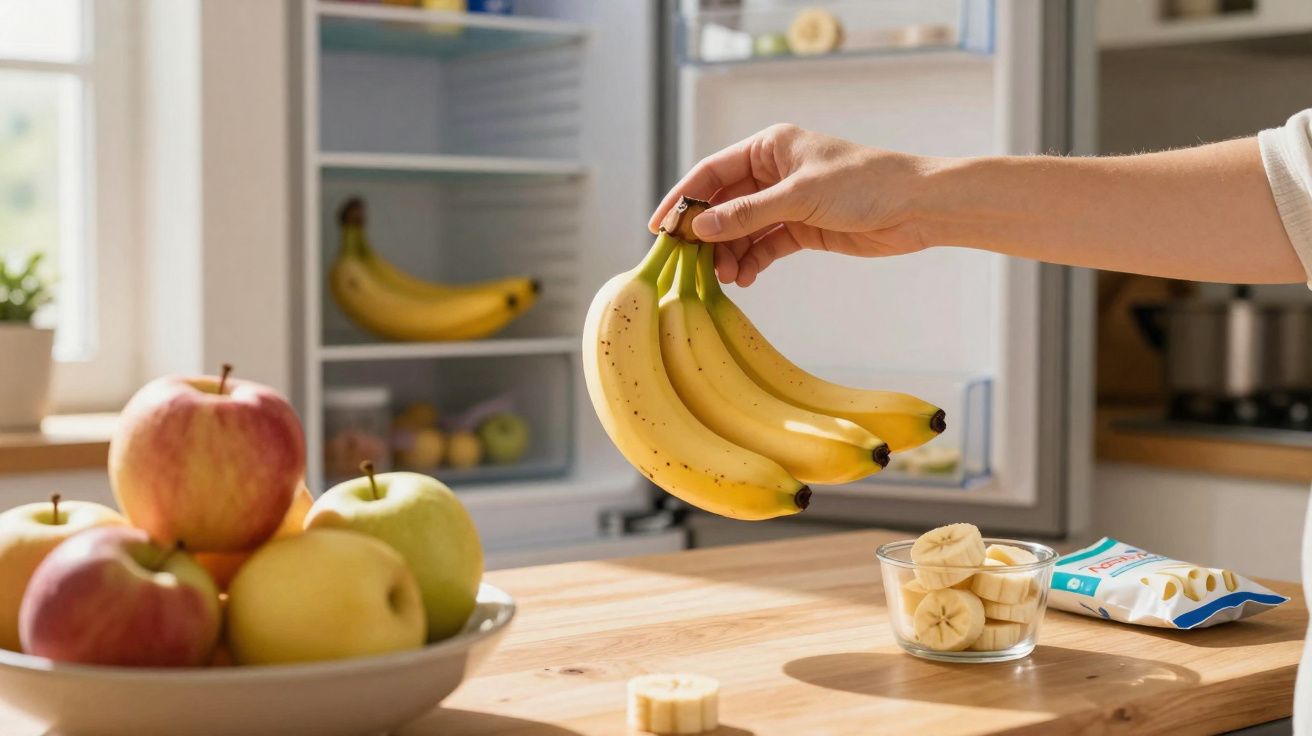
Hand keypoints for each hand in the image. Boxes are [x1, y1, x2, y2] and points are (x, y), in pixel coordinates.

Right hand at [648, 124, 932, 285]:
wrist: (917, 207)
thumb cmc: (865, 184)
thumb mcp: (799, 197)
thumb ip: (747, 214)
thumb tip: (700, 228)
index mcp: (769, 147)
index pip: (712, 172)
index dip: (683, 199)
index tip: (661, 228)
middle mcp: (773, 172)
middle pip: (723, 203)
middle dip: (706, 234)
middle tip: (690, 263)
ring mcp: (786, 202)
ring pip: (741, 229)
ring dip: (729, 253)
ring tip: (724, 278)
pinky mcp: (802, 228)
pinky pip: (764, 245)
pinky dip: (752, 262)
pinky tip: (745, 278)